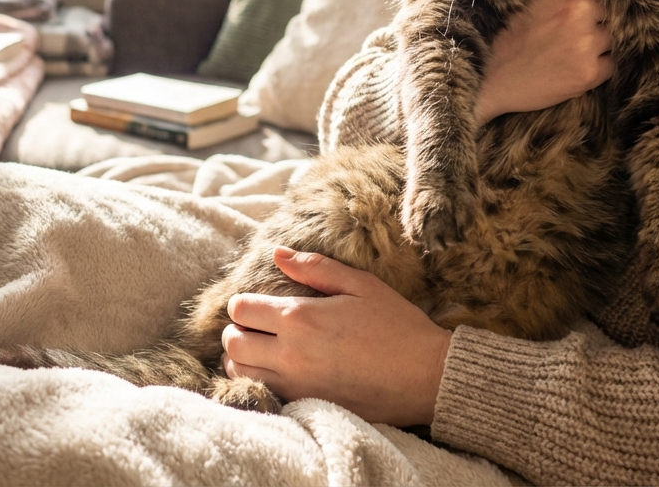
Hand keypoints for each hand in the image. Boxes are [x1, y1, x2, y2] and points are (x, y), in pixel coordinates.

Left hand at [221, 247, 451, 425]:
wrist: (426, 377)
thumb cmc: (396, 325)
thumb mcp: (360, 284)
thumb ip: (315, 268)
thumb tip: (278, 253)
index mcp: (299, 317)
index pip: (241, 309)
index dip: (244, 303)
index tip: (258, 303)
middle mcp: (290, 353)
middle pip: (232, 343)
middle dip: (237, 331)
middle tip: (257, 327)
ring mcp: (296, 384)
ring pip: (240, 373)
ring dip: (243, 359)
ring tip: (264, 349)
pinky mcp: (306, 405)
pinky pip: (263, 393)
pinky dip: (260, 381)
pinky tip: (279, 371)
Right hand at [475, 0, 658, 123]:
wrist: (494, 80)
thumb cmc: (516, 41)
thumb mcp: (538, 3)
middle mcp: (578, 6)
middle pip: (617, 7)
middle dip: (603, 21)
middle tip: (573, 35)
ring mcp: (586, 39)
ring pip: (618, 36)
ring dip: (602, 46)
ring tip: (569, 54)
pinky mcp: (591, 70)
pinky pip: (615, 63)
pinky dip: (601, 67)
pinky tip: (573, 70)